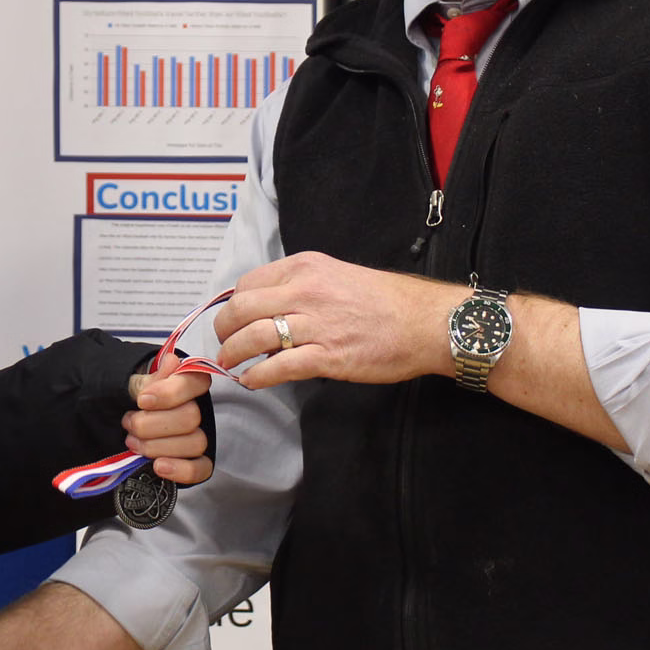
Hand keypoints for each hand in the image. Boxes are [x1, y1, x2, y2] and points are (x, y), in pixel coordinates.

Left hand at [123, 350, 214, 486]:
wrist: (119, 419)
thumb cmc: (129, 400)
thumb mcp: (130, 385)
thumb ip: (148, 379)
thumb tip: (171, 362)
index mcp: (186, 382)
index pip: (194, 382)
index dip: (169, 393)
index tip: (142, 400)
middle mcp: (198, 408)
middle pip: (190, 418)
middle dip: (151, 424)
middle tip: (128, 422)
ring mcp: (199, 436)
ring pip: (195, 443)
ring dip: (157, 446)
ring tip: (133, 442)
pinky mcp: (197, 462)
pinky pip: (201, 469)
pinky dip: (180, 469)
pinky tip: (158, 466)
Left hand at [211, 251, 457, 388]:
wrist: (425, 321)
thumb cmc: (385, 302)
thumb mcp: (336, 276)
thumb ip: (301, 289)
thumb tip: (269, 312)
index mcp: (305, 268)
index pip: (247, 284)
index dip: (233, 306)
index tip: (232, 321)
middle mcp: (306, 291)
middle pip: (240, 309)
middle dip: (223, 331)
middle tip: (223, 345)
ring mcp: (316, 324)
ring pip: (252, 337)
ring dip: (232, 355)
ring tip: (231, 365)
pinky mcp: (328, 356)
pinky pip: (278, 367)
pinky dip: (257, 377)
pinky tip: (253, 381)